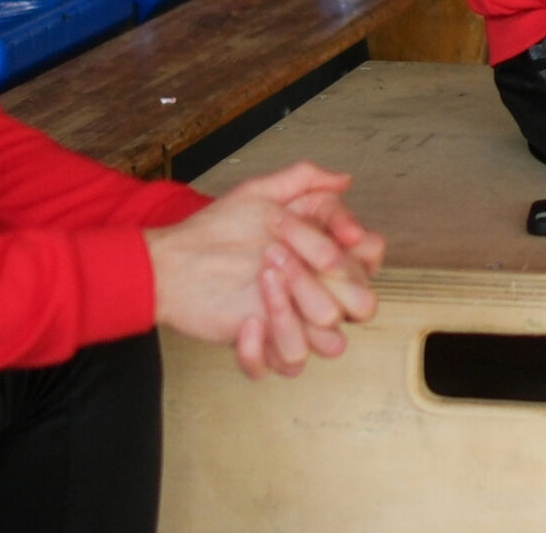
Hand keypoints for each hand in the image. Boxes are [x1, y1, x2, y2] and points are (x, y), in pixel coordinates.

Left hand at [145, 162, 379, 379]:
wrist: (174, 261)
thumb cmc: (218, 228)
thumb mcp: (258, 193)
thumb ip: (303, 179)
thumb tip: (343, 180)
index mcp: (325, 257)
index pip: (371, 259)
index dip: (361, 248)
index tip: (338, 233)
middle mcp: (318, 292)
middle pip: (361, 303)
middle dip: (325, 278)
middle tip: (276, 253)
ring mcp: (296, 323)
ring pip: (331, 343)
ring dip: (297, 314)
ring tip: (260, 280)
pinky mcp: (267, 349)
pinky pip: (286, 366)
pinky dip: (264, 349)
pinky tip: (244, 323)